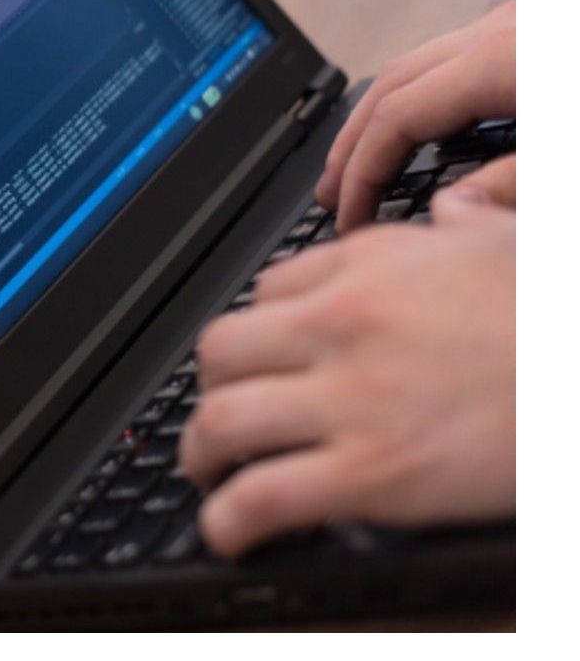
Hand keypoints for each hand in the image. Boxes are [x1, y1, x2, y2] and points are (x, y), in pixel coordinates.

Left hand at [179, 190, 514, 556]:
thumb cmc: (566, 315)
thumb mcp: (516, 244)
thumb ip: (470, 224)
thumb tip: (452, 211)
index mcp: (375, 265)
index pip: (269, 289)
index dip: (261, 331)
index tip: (266, 359)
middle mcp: (344, 324)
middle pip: (222, 350)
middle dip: (211, 388)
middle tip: (222, 414)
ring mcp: (351, 399)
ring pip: (219, 419)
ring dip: (200, 454)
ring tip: (209, 474)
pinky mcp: (370, 472)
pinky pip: (261, 496)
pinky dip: (227, 520)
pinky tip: (228, 532)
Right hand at [316, 1, 513, 230]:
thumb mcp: (575, 156)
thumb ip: (516, 185)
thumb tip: (451, 209)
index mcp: (501, 60)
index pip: (396, 119)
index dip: (361, 173)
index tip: (350, 218)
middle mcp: (499, 32)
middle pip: (392, 85)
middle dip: (352, 143)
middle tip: (329, 192)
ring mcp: (518, 24)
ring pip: (420, 66)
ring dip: (382, 116)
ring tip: (363, 160)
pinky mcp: (536, 30)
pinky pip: (457, 60)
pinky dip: (424, 98)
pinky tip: (434, 127)